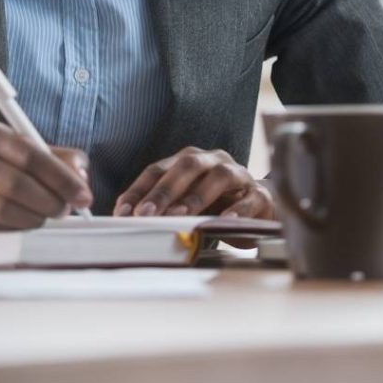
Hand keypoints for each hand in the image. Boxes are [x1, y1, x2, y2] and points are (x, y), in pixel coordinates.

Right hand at [0, 121, 93, 232]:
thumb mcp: (23, 154)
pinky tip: (28, 222)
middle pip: (18, 182)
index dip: (62, 177)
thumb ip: (56, 160)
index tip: (84, 195)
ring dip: (35, 216)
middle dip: (50, 200)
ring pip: (5, 206)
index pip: (33, 154)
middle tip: (66, 210)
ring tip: (48, 217)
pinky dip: (18, 225)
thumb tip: (82, 174)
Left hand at [112, 146, 275, 220]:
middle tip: (145, 214)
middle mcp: (213, 161)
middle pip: (187, 166)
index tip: (123, 212)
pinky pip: (250, 198)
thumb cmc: (215, 206)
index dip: (139, 189)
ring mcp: (239, 175)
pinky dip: (238, 209)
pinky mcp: (260, 195)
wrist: (259, 209)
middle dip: (164, 190)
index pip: (159, 169)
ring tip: (180, 216)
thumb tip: (126, 220)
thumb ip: (161, 209)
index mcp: (190, 160)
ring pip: (219, 176)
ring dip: (196, 196)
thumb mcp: (185, 205)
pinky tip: (225, 221)